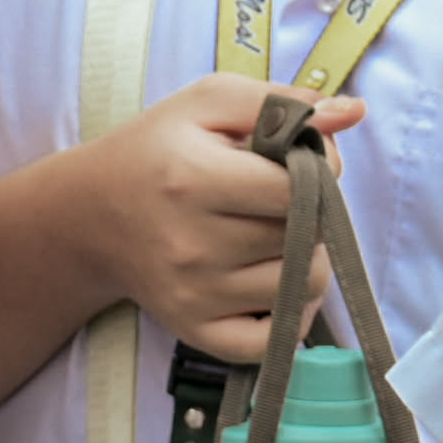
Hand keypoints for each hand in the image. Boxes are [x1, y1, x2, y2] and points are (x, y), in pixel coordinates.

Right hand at [36, 77, 364, 365]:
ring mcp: (194, 295)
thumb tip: (353, 111)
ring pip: (303, 287)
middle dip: (314, 213)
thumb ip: (280, 101)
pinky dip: (293, 315)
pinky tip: (276, 282)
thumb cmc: (157, 151)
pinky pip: (276, 341)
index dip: (319, 170)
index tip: (304, 161)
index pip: (297, 188)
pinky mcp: (195, 331)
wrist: (89, 215)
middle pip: (305, 237)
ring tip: (280, 236)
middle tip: (285, 198)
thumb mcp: (206, 103)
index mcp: (193, 178)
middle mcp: (192, 244)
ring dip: (309, 260)